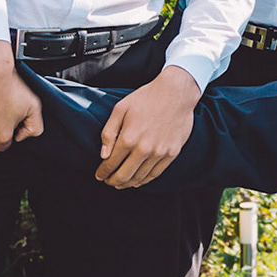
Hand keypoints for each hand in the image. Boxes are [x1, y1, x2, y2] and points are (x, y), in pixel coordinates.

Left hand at [96, 65, 201, 187]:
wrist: (176, 92)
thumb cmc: (146, 98)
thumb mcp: (120, 109)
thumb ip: (109, 133)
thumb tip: (103, 155)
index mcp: (128, 138)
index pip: (110, 164)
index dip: (103, 172)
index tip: (99, 176)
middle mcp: (144, 149)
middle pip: (124, 175)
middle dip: (113, 181)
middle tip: (108, 182)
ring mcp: (159, 152)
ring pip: (140, 177)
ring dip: (128, 183)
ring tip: (122, 183)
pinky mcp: (172, 153)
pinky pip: (156, 173)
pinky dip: (145, 180)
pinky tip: (138, 180)